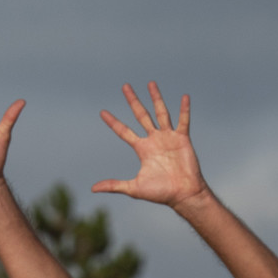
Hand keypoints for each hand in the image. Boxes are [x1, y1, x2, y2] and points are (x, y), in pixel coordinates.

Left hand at [92, 81, 209, 209]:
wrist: (183, 194)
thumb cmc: (160, 193)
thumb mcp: (134, 188)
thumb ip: (114, 185)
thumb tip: (93, 188)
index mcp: (142, 149)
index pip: (124, 131)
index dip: (113, 122)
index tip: (102, 112)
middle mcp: (154, 140)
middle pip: (141, 115)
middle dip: (133, 101)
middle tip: (125, 86)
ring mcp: (168, 138)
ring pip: (161, 113)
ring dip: (156, 98)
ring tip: (150, 83)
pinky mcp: (182, 139)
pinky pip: (183, 121)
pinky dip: (184, 109)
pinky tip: (184, 97)